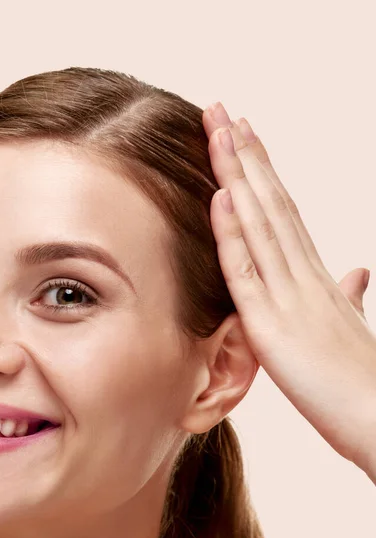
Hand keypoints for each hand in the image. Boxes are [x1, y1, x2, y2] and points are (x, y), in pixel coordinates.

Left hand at [202, 102, 375, 480]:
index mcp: (316, 275)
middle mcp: (305, 274)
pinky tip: (222, 198)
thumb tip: (356, 271)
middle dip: (245, 154)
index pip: (283, 210)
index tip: (245, 134)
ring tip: (221, 130)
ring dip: (238, 175)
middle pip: (271, 201)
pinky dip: (233, 233)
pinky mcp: (274, 326)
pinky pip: (249, 271)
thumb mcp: (350, 327)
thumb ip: (348, 295)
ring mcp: (291, 296)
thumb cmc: (363, 382)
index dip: (262, 170)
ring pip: (260, 223)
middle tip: (223, 110)